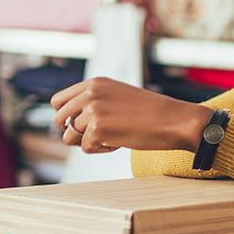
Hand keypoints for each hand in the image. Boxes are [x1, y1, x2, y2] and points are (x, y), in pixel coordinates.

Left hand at [50, 78, 210, 153]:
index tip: (84, 126)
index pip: (58, 101)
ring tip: (112, 139)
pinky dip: (102, 151)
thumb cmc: (152, 113)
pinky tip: (120, 144)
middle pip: (58, 120)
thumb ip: (95, 102)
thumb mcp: (119, 97)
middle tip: (97, 136)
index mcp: (94, 83)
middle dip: (74, 132)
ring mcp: (92, 110)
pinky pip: (86, 148)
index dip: (67, 117)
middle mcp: (90, 93)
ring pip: (69, 137)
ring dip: (88, 143)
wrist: (175, 120)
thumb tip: (69, 123)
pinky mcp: (97, 128)